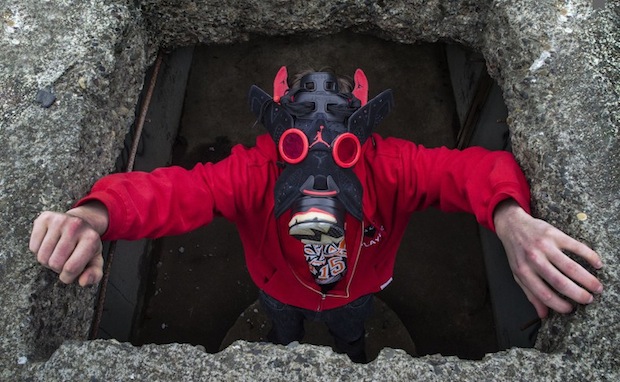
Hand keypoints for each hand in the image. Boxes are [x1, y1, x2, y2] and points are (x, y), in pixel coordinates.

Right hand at [30, 201, 108, 286]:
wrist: (80, 223)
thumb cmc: (86, 247)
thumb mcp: (95, 261)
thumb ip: (94, 275)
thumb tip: (83, 282)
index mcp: (91, 239)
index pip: (71, 268)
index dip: (67, 277)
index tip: (69, 273)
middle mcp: (76, 226)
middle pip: (55, 263)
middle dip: (57, 268)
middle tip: (64, 260)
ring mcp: (60, 220)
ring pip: (42, 257)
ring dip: (47, 261)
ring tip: (57, 253)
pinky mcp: (45, 218)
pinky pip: (33, 247)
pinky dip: (38, 251)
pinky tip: (50, 244)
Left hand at [493, 200, 602, 317]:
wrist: (512, 225)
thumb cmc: (517, 253)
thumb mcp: (518, 273)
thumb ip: (530, 293)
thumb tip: (543, 315)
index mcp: (524, 272)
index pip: (544, 294)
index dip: (559, 305)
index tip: (571, 309)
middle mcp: (534, 260)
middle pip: (560, 282)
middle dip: (578, 294)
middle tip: (589, 299)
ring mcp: (545, 246)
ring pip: (570, 267)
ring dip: (587, 279)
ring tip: (597, 287)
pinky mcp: (555, 234)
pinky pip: (576, 247)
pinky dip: (590, 256)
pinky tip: (597, 264)